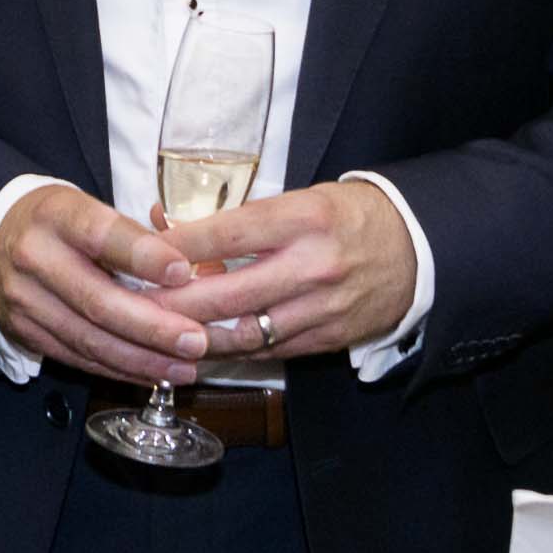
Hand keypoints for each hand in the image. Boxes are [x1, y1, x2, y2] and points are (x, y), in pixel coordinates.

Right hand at [0, 182, 209, 385]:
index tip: (181, 272)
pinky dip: (117, 369)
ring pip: (88, 339)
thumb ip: (132, 236)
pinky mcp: (23, 331)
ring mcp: (24, 299)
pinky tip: (149, 373)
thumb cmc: (58, 222)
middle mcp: (34, 257)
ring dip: (141, 359)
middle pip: (96, 300)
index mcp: (56, 215)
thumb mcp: (88, 207)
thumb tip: (188, 271)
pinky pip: (76, 358)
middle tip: (194, 340)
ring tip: (183, 368)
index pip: (100, 235)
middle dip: (152, 327)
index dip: (142, 256)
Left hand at [166, 179, 416, 358]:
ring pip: (244, 333)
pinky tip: (199, 347)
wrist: (418, 249)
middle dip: (174, 303)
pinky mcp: (329, 339)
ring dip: (195, 336)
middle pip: (228, 293)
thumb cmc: (348, 217)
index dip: (178, 247)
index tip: (141, 254)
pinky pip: (268, 351)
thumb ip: (244, 219)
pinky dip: (230, 351)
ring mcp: (323, 307)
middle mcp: (315, 265)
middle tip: (134, 305)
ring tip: (157, 333)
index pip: (229, 234)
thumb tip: (174, 227)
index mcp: (306, 218)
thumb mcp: (302, 200)